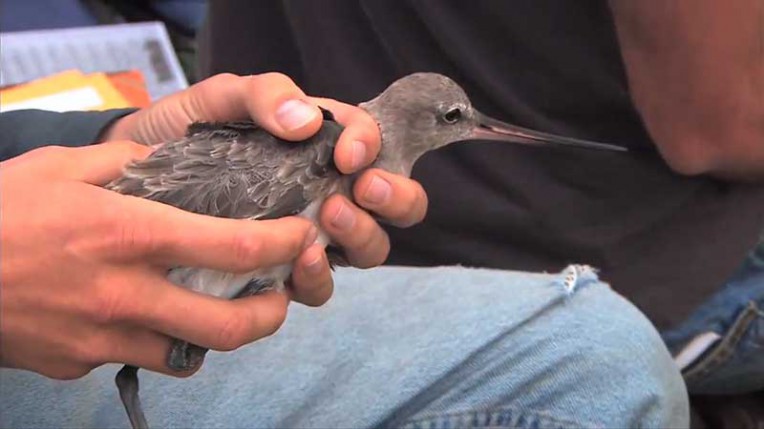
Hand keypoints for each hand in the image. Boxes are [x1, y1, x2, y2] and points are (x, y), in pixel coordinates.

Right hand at [0, 142, 324, 378]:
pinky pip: (135, 357)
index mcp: (129, 234)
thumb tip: (164, 159)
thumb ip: (123, 164)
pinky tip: (147, 315)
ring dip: (213, 333)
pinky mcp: (77, 362)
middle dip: (271, 315)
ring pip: (188, 352)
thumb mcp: (60, 168)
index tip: (301, 238)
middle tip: (280, 298)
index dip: (284, 246)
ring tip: (218, 308)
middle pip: (230, 326)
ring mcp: (101, 337)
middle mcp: (125, 294)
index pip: (236, 247)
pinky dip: (154, 339)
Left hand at [104, 73, 428, 269]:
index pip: (377, 145)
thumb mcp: (224, 97)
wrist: (133, 171)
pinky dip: (317, 279)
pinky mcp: (283, 271)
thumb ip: (266, 94)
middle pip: (396, 204)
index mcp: (326, 144)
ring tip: (326, 223)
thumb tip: (307, 122)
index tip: (347, 155)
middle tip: (360, 190)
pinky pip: (318, 287)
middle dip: (393, 199)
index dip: (373, 148)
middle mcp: (330, 190)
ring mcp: (311, 234)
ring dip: (360, 237)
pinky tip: (297, 265)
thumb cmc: (186, 128)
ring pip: (368, 250)